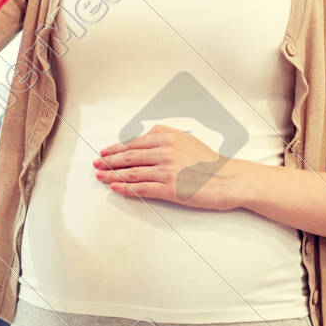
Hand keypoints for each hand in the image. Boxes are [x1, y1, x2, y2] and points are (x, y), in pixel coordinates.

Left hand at [92, 124, 247, 210]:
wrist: (228, 178)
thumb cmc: (209, 161)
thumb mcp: (186, 140)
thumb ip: (165, 139)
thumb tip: (143, 142)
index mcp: (167, 137)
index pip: (135, 143)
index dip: (117, 148)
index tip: (106, 153)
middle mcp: (164, 151)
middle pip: (129, 156)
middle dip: (109, 161)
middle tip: (97, 165)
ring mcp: (166, 170)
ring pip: (132, 172)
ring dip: (113, 175)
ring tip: (101, 177)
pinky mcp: (169, 188)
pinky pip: (142, 188)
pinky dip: (126, 188)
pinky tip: (116, 188)